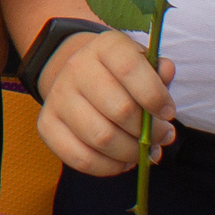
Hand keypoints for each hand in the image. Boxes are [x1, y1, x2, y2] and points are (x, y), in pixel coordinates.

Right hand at [33, 29, 175, 176]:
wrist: (79, 77)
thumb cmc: (120, 76)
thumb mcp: (143, 65)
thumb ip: (158, 73)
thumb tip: (166, 72)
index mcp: (104, 47)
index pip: (129, 68)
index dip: (155, 96)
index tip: (168, 112)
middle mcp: (76, 68)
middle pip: (120, 110)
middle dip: (148, 132)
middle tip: (161, 137)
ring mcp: (58, 97)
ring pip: (101, 138)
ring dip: (131, 153)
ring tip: (142, 151)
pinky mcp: (47, 125)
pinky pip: (81, 158)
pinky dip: (109, 167)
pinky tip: (121, 160)